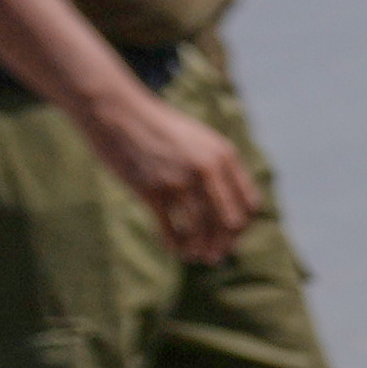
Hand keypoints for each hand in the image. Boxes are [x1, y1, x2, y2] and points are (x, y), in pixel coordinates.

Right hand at [79, 75, 263, 263]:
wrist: (117, 111)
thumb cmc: (157, 129)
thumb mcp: (198, 140)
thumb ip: (216, 167)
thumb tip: (227, 207)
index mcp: (224, 155)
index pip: (249, 204)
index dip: (243, 227)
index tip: (230, 237)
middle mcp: (207, 169)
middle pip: (230, 222)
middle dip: (225, 244)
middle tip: (214, 255)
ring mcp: (180, 180)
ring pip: (202, 231)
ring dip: (200, 249)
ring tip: (194, 255)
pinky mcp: (152, 190)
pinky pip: (171, 230)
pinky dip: (175, 245)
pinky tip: (172, 247)